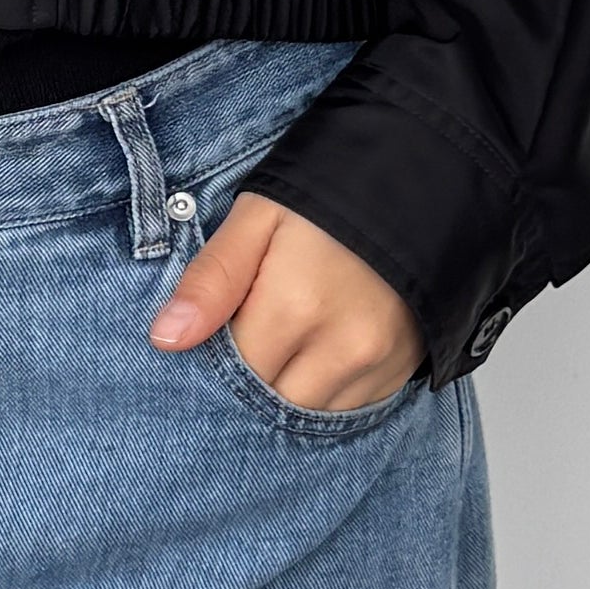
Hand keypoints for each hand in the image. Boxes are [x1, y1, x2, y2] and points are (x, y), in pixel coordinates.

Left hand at [147, 194, 421, 410]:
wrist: (423, 176)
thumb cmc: (330, 192)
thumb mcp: (259, 217)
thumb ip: (212, 280)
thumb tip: (166, 340)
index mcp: (295, 307)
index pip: (231, 374)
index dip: (216, 358)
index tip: (219, 329)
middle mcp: (341, 348)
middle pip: (269, 403)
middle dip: (251, 380)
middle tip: (253, 331)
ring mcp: (377, 365)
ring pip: (308, 413)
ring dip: (288, 388)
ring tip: (288, 337)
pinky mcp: (401, 371)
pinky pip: (346, 409)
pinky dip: (324, 389)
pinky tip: (320, 349)